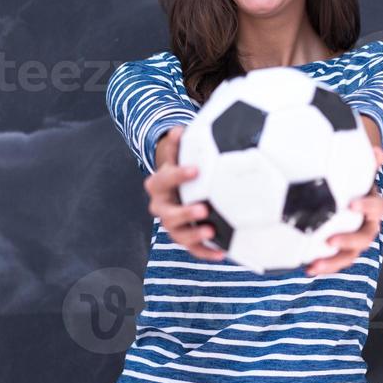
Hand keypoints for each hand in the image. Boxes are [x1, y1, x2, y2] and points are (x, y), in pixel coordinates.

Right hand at [144, 126, 225, 262]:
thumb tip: (177, 129)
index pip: (163, 179)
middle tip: (203, 208)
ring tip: (212, 231)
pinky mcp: (184, 237)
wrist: (177, 187)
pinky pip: (193, 249)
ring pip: (178, 235)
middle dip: (184, 212)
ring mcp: (172, 225)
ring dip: (194, 235)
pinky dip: (207, 252)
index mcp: (158, 184)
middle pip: (167, 213)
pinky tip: (223, 253)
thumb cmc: (182, 166)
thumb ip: (178, 144)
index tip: (195, 169)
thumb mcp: (179, 154)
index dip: (177, 175)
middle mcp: (161, 207)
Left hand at [305, 145, 382, 275]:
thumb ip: (365, 157)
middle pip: (366, 237)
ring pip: (349, 254)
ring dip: (334, 262)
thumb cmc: (349, 176)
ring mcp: (353, 237)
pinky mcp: (339, 247)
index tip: (352, 204)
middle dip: (350, 241)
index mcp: (372, 204)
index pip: (378, 207)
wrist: (345, 187)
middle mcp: (366, 223)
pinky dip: (321, 264)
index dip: (368, 206)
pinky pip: (333, 258)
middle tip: (331, 241)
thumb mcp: (357, 164)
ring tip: (314, 267)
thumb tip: (378, 152)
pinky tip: (304, 267)